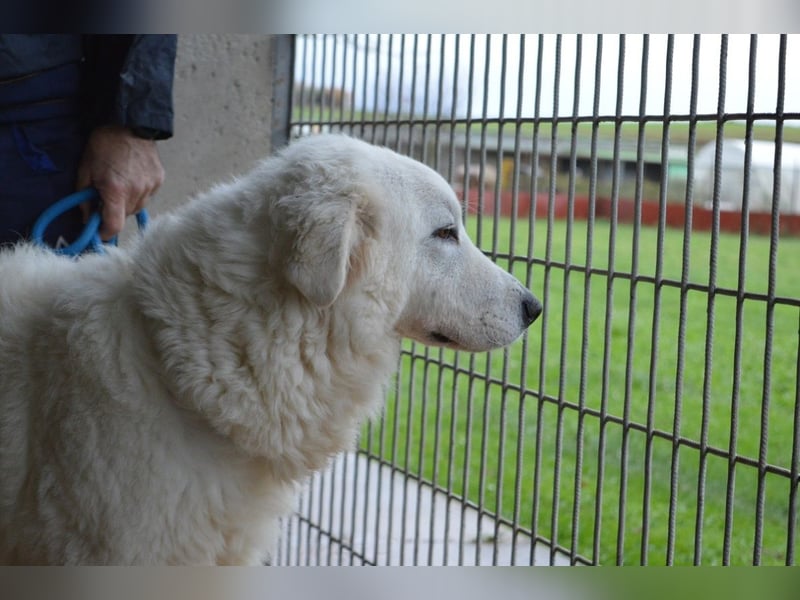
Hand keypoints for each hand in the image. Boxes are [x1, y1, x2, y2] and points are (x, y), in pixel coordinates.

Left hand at [76, 125, 164, 239]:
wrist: (128, 123)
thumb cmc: (103, 144)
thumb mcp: (85, 171)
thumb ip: (84, 198)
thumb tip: (88, 218)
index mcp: (116, 191)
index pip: (114, 226)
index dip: (105, 233)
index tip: (98, 232)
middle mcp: (137, 192)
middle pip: (125, 216)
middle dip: (113, 212)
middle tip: (105, 199)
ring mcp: (151, 186)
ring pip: (137, 207)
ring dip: (127, 203)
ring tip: (120, 185)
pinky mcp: (159, 180)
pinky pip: (147, 196)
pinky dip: (139, 193)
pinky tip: (132, 178)